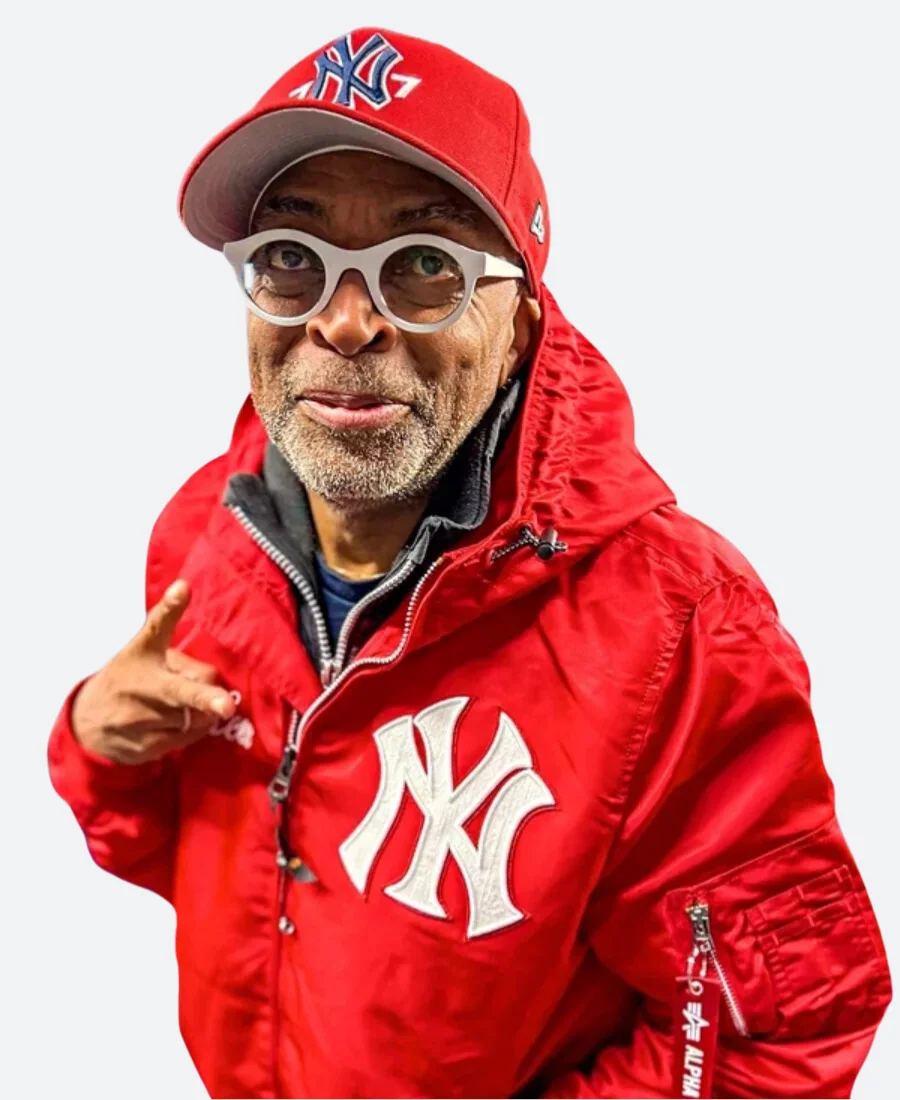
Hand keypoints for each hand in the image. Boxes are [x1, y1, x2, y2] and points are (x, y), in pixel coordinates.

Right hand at [71, 579, 235, 763]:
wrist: (87, 724)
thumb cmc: (128, 679)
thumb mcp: (143, 651)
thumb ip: (175, 647)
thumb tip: (199, 634)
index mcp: (142, 652)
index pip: (156, 627)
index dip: (170, 607)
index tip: (182, 589)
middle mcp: (141, 685)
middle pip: (180, 691)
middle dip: (205, 698)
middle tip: (225, 705)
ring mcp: (141, 719)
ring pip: (194, 717)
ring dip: (203, 711)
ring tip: (186, 703)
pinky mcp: (145, 746)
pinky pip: (187, 738)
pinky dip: (193, 729)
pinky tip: (180, 721)